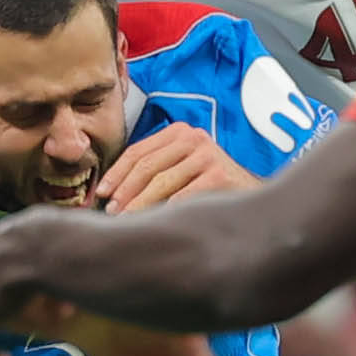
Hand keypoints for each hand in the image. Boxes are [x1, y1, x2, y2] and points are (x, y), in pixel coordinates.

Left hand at [86, 122, 251, 212]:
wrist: (253, 198)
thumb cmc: (211, 187)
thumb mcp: (182, 169)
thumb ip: (155, 172)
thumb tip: (112, 195)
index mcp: (179, 132)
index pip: (138, 151)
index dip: (117, 173)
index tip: (102, 193)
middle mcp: (194, 138)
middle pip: (147, 165)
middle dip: (124, 191)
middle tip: (111, 212)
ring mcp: (208, 155)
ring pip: (161, 182)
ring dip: (139, 204)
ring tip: (126, 221)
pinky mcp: (219, 174)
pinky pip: (182, 196)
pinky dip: (165, 211)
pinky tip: (155, 224)